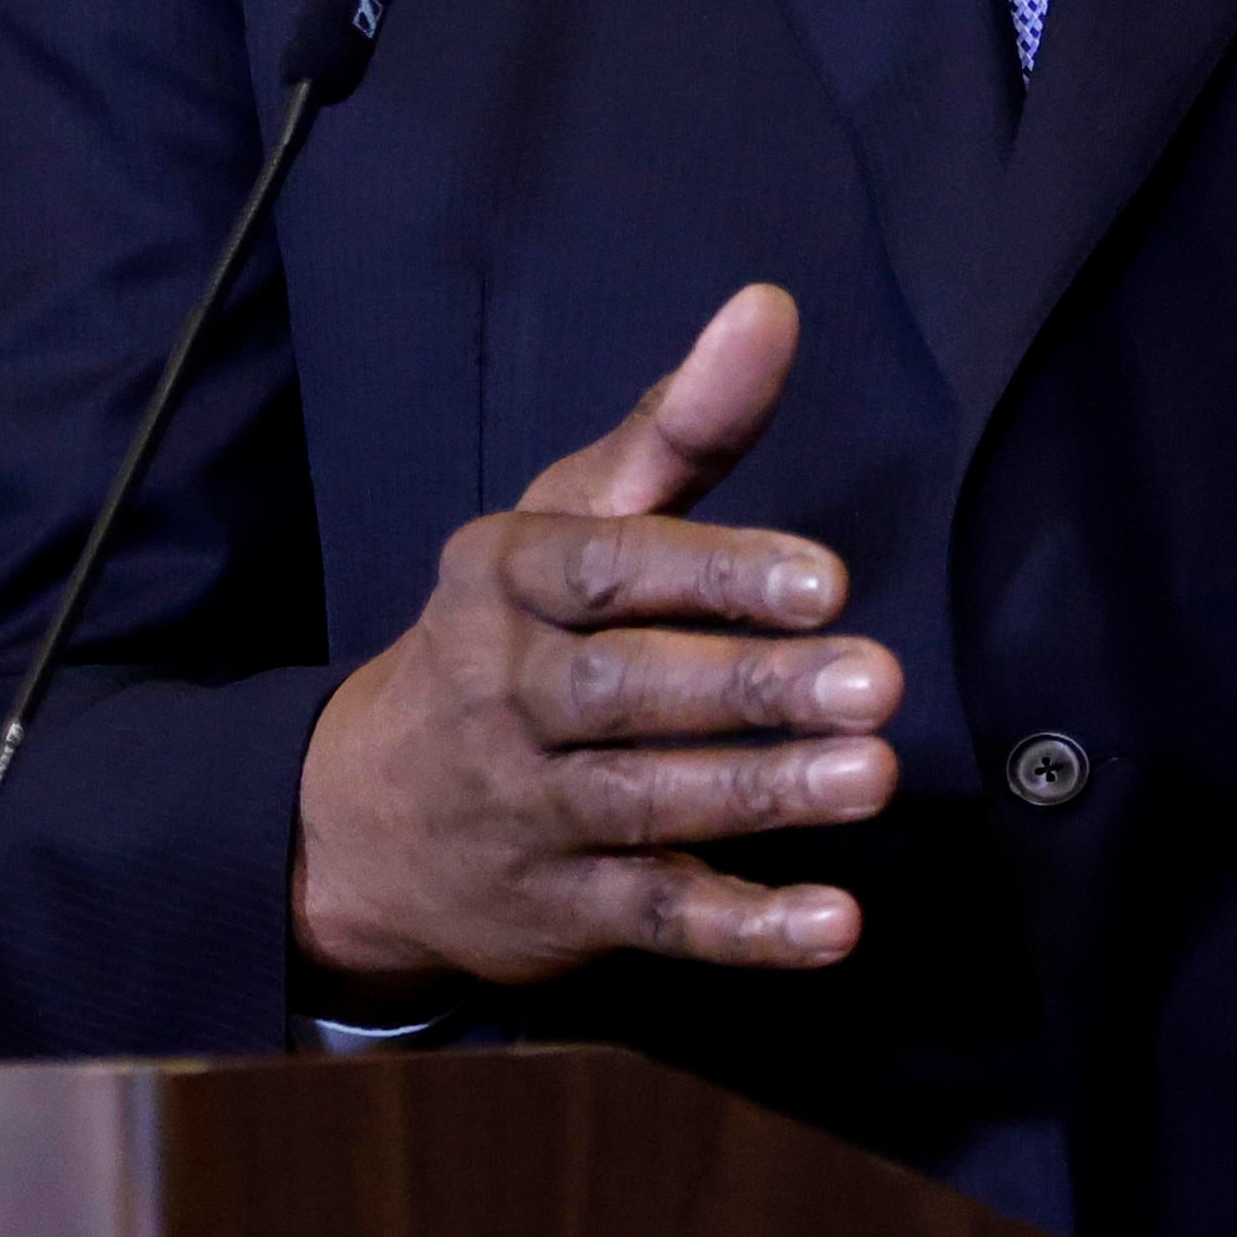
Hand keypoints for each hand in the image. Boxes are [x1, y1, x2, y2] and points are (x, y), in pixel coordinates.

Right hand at [290, 285, 902, 1004]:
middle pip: (630, 690)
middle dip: (753, 689)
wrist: (358, 815)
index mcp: (507, 579)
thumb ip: (681, 425)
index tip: (829, 579)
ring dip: (763, 796)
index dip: (718, 575)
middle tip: (878, 681)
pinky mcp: (560, 909)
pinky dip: (742, 929)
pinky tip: (832, 924)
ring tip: (873, 776)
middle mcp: (506, 694)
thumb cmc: (512, 631)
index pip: (609, 570)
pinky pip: (654, 919)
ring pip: (647, 804)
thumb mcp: (573, 515)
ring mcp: (526, 810)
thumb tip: (772, 307)